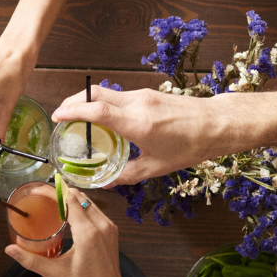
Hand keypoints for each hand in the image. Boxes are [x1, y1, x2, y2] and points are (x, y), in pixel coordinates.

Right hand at [5, 188, 137, 276]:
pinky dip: (82, 207)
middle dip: (61, 192)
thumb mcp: (56, 273)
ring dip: (72, 198)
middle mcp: (101, 224)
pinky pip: (95, 210)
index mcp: (87, 233)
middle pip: (80, 197)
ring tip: (54, 202)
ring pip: (89, 201)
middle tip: (43, 196)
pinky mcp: (112, 229)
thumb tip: (9, 249)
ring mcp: (109, 226)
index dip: (55, 191)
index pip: (71, 200)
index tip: (40, 190)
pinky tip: (69, 214)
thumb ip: (31, 260)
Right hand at [52, 84, 212, 182]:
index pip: (97, 110)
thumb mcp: (157, 166)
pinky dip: (104, 103)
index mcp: (138, 123)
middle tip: (61, 115)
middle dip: (73, 101)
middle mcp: (138, 103)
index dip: (73, 111)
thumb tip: (106, 183)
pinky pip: (118, 95)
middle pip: (95, 93)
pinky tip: (103, 119)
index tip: (57, 116)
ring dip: (88, 102)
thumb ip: (127, 174)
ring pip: (106, 92)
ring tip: (78, 118)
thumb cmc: (192, 145)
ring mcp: (143, 95)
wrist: (218, 123)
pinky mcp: (148, 93)